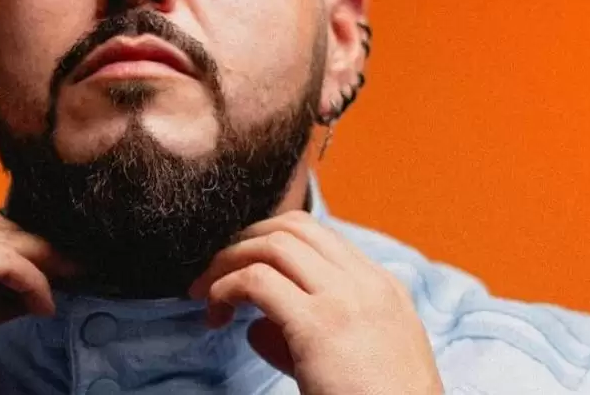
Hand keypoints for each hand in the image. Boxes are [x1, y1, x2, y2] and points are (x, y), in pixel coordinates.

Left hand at [189, 211, 442, 394]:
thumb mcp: (358, 362)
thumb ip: (308, 337)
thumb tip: (256, 327)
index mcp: (383, 288)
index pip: (320, 236)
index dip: (272, 243)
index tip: (244, 266)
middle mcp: (366, 282)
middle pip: (294, 227)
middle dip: (246, 240)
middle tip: (217, 269)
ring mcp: (345, 298)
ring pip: (273, 244)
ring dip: (229, 261)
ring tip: (206, 291)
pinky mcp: (319, 323)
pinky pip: (256, 281)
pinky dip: (225, 288)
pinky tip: (216, 311)